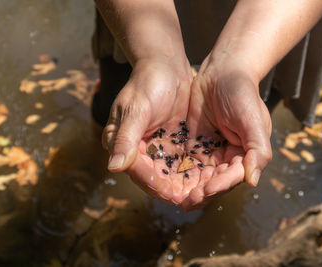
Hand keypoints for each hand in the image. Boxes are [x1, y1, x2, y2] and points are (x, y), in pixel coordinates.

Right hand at [102, 58, 192, 202]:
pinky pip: (182, 164)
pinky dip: (192, 173)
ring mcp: (156, 148)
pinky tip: (207, 180)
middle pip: (153, 177)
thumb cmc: (147, 82)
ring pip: (169, 174)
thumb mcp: (136, 108)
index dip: (153, 183)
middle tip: (191, 202)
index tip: (171, 194)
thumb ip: (125, 137)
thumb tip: (114, 167)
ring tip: (201, 196)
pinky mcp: (173, 144)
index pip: (136, 169)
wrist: (166, 66)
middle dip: (171, 191)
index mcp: (122, 142)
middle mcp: (138, 150)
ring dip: (183, 186)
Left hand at [181, 54, 271, 210]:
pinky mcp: (193, 144)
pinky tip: (165, 180)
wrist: (222, 71)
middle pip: (214, 181)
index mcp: (245, 154)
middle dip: (200, 193)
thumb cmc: (243, 93)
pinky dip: (177, 173)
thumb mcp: (254, 120)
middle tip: (185, 202)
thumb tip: (252, 181)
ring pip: (198, 176)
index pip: (232, 177)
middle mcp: (227, 157)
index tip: (205, 191)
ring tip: (174, 198)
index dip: (219, 186)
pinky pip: (185, 162)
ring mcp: (209, 151)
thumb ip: (257, 150)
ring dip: (187, 188)